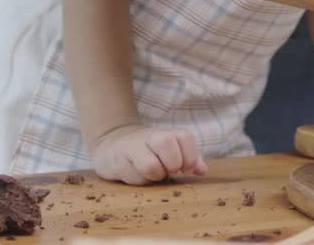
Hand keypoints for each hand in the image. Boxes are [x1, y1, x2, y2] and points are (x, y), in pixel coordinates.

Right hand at [91, 124, 208, 184]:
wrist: (112, 145)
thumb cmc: (147, 152)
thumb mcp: (171, 152)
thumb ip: (189, 160)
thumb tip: (202, 170)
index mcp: (167, 134)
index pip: (186, 137)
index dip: (190, 157)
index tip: (184, 167)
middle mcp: (150, 137)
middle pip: (167, 142)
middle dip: (173, 164)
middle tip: (167, 170)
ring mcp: (132, 148)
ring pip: (151, 165)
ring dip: (156, 175)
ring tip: (152, 173)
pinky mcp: (118, 162)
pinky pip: (133, 175)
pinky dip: (140, 180)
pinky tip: (136, 174)